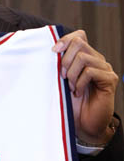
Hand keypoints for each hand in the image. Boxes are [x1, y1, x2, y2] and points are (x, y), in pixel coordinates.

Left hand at [53, 30, 118, 144]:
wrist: (83, 124)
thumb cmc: (70, 102)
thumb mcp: (60, 80)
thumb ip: (59, 64)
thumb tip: (49, 49)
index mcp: (85, 56)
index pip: (79, 36)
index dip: (65, 39)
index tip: (53, 51)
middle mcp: (97, 59)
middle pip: (79, 43)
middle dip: (64, 59)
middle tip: (62, 77)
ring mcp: (105, 68)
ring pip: (83, 58)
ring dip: (71, 73)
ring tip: (71, 87)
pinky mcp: (110, 79)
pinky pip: (90, 72)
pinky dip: (79, 82)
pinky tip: (78, 92)